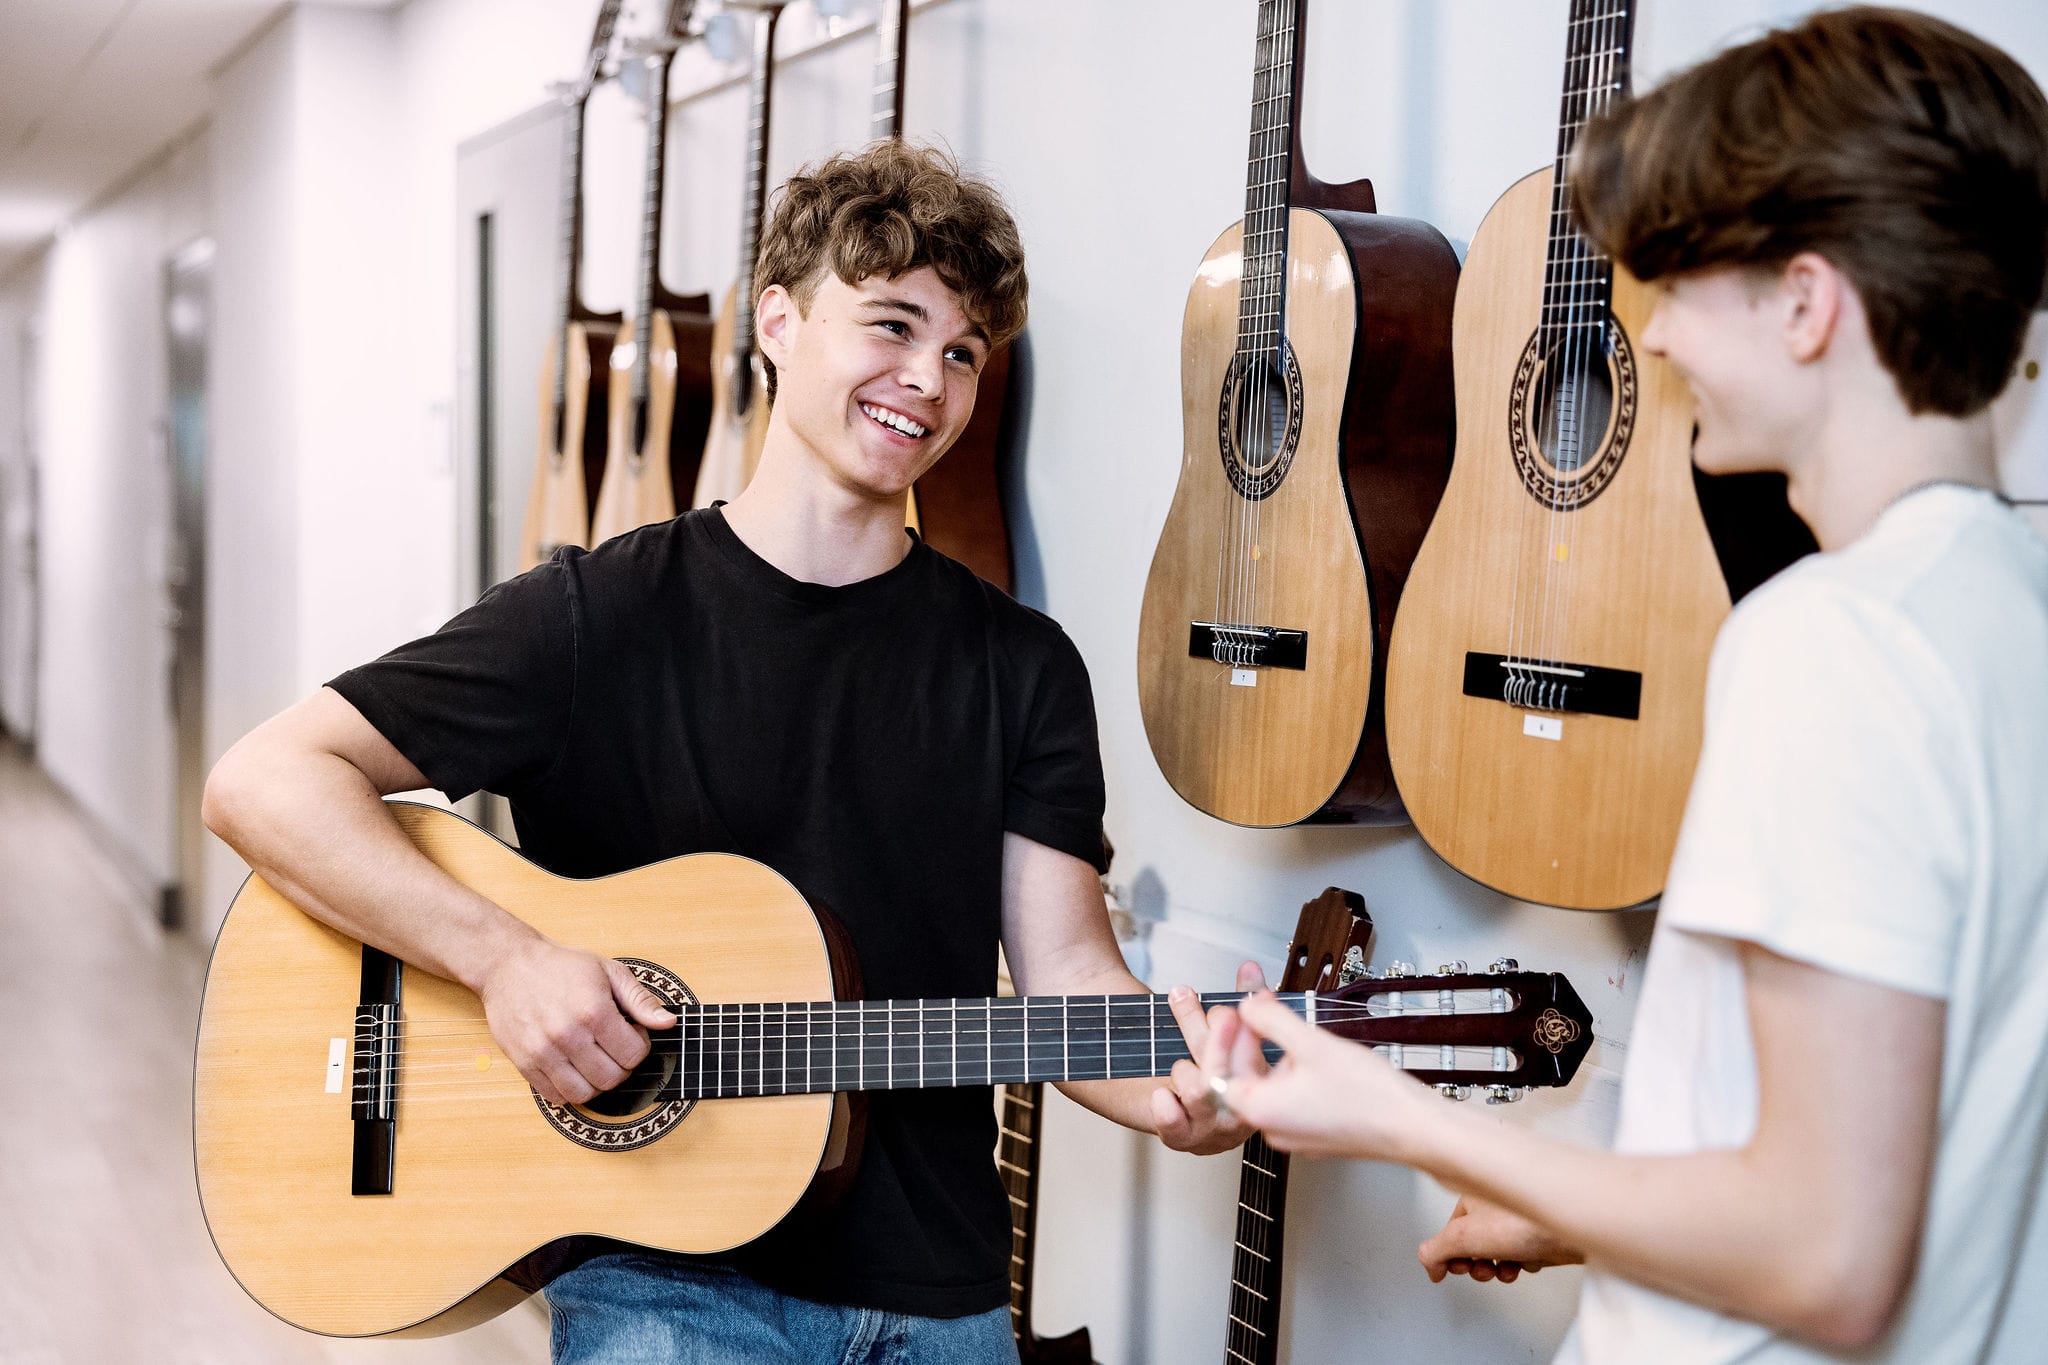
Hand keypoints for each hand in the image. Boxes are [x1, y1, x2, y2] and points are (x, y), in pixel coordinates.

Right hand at [476, 933, 676, 1106]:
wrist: (509, 965)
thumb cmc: (561, 966)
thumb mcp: (608, 971)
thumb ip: (640, 1000)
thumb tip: (668, 1023)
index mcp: (593, 1011)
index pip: (634, 1055)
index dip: (640, 1045)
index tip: (630, 1031)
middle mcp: (568, 1036)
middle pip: (612, 1079)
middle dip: (622, 1066)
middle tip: (614, 1046)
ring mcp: (543, 1053)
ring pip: (584, 1094)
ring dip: (597, 1083)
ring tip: (595, 1059)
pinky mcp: (524, 1064)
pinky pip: (555, 1097)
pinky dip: (570, 1090)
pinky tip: (574, 1068)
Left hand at [1150, 961, 1266, 1154]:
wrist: (1159, 1099)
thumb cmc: (1204, 1062)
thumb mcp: (1227, 1028)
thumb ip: (1242, 999)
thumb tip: (1249, 967)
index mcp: (1262, 1086)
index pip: (1261, 1056)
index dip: (1253, 1030)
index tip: (1242, 1005)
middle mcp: (1242, 1112)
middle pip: (1230, 1071)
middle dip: (1214, 1035)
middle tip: (1190, 1000)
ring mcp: (1214, 1129)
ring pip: (1201, 1092)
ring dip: (1185, 1067)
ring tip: (1177, 1059)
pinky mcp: (1183, 1139)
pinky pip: (1176, 1127)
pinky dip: (1167, 1110)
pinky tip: (1161, 1094)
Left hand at [1198, 989, 1432, 1160]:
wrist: (1414, 1126)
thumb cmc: (1370, 1095)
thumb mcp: (1312, 1042)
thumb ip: (1271, 1020)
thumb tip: (1249, 1006)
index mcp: (1261, 1110)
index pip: (1225, 1068)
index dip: (1234, 1034)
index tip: (1246, 1010)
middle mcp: (1273, 1130)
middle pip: (1248, 1077)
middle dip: (1257, 1040)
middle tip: (1267, 1009)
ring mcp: (1296, 1136)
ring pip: (1273, 1088)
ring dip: (1280, 1057)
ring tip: (1297, 1031)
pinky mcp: (1317, 1136)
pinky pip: (1294, 1101)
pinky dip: (1298, 1076)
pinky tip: (1317, 1057)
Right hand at [1419, 1194, 1582, 1283]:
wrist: (1568, 1230)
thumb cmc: (1521, 1221)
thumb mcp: (1461, 1237)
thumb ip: (1434, 1251)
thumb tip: (1428, 1264)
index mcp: (1472, 1195)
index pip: (1449, 1230)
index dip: (1448, 1254)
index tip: (1448, 1270)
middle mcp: (1495, 1205)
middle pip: (1473, 1243)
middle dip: (1475, 1263)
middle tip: (1479, 1268)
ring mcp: (1518, 1219)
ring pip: (1498, 1251)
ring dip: (1498, 1267)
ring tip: (1503, 1268)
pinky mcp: (1538, 1233)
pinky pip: (1522, 1254)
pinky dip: (1522, 1263)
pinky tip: (1526, 1261)